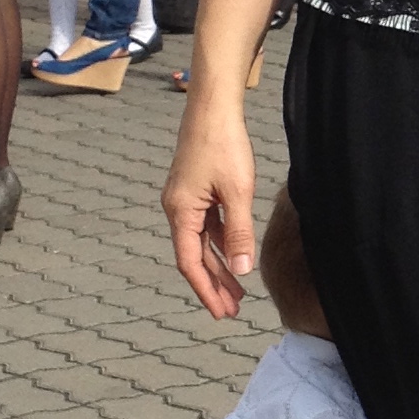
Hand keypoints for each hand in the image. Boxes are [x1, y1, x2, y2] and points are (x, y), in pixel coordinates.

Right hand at [164, 102, 256, 317]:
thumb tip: (241, 271)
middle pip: (194, 256)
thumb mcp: (237, 192)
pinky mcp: (195, 190)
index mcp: (180, 212)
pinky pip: (206, 226)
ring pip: (201, 242)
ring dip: (218, 266)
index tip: (221, 312)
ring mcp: (185, 199)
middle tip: (232, 310)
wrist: (213, 106)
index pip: (189, 263)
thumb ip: (239, 233)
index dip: (206, 290)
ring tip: (237, 291)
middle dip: (214, 284)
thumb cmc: (224, 144)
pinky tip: (233, 256)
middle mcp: (177, 209)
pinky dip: (219, 243)